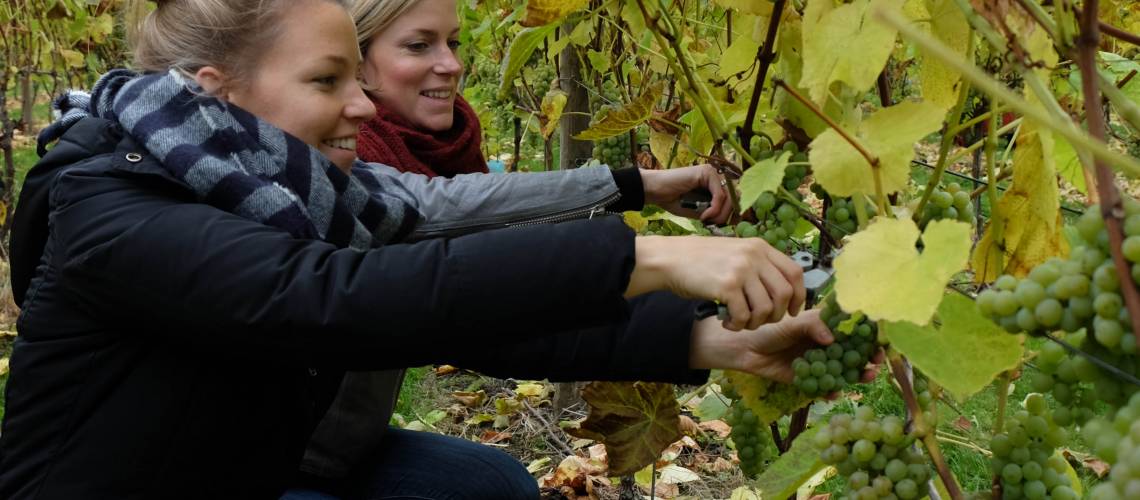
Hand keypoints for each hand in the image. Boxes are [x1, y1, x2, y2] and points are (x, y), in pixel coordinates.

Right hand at [626, 235, 804, 329]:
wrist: (671, 258)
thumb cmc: (701, 260)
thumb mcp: (736, 253)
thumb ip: (759, 265)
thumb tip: (784, 291)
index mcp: (760, 247)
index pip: (795, 273)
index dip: (799, 296)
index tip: (792, 311)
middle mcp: (754, 256)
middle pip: (784, 293)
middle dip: (777, 315)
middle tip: (761, 321)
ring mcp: (741, 270)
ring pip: (766, 308)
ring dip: (755, 323)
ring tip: (741, 323)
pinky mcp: (726, 286)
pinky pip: (744, 316)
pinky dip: (737, 326)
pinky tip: (726, 323)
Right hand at [640, 165, 731, 223]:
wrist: (654, 191)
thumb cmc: (672, 200)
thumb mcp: (697, 211)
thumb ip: (712, 213)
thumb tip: (730, 219)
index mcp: (713, 185)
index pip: (731, 199)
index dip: (730, 214)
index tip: (719, 225)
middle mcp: (714, 177)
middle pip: (733, 198)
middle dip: (725, 215)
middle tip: (712, 224)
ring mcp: (711, 173)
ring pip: (728, 197)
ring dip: (720, 213)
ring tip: (706, 220)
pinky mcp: (707, 172)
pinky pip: (719, 195)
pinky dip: (714, 208)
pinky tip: (704, 215)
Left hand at [689, 310, 884, 385]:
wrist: (745, 348)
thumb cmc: (769, 328)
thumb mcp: (793, 323)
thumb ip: (813, 326)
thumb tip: (833, 339)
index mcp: (824, 326)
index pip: (851, 329)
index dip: (867, 333)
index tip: (879, 337)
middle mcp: (824, 344)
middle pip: (852, 352)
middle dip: (868, 356)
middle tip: (877, 361)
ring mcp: (818, 363)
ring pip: (842, 370)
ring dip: (856, 375)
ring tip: (866, 376)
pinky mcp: (807, 380)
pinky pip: (823, 387)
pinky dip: (830, 391)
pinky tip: (834, 393)